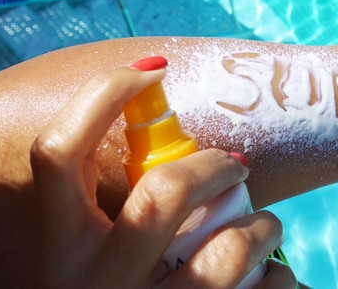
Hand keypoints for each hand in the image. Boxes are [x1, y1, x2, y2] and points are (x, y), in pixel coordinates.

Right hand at [30, 63, 295, 287]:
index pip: (59, 153)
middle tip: (239, 165)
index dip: (103, 95)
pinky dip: (279, 280)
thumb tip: (155, 130)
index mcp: (59, 248)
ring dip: (264, 229)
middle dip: (215, 165)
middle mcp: (91, 284)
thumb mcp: (87, 258)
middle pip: (163, 193)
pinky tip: (274, 279)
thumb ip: (106, 211)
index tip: (152, 69)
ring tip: (270, 229)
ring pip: (225, 252)